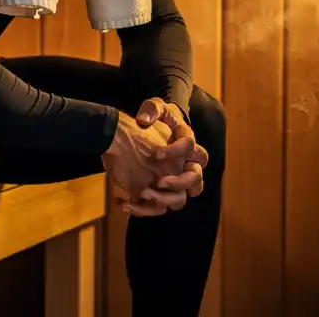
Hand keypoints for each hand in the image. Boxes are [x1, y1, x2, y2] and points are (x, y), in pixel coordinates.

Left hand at [121, 98, 207, 216]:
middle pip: (195, 181)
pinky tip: (123, 203)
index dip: (177, 153)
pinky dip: (141, 209)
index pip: (193, 150)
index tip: (156, 154)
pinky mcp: (153, 194)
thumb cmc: (143, 123)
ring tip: (142, 193)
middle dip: (180, 183)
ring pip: (179, 200)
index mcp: (185, 146)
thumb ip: (152, 109)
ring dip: (163, 200)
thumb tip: (145, 120)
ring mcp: (169, 183)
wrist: (122, 138)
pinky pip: (156, 209)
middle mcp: (182, 167)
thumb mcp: (151, 108)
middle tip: (159, 181)